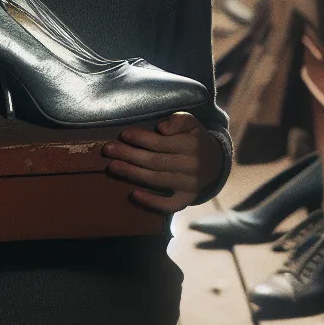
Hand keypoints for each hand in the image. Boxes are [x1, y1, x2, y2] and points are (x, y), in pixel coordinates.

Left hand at [102, 112, 224, 213]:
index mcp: (192, 145)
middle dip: (129, 155)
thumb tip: (161, 128)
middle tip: (108, 149)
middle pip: (154, 161)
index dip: (141, 138)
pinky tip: (134, 194)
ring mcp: (189, 185)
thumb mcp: (192, 123)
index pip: (161, 143)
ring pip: (156, 180)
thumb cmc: (195, 139)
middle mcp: (191, 166)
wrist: (215, 162)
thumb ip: (179, 120)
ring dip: (132, 173)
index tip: (123, 134)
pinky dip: (152, 202)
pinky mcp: (187, 199)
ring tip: (112, 166)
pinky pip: (169, 205)